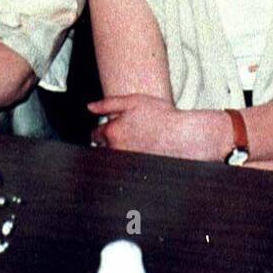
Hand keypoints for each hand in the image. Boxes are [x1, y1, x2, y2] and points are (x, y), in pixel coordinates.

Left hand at [87, 94, 223, 160]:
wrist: (183, 135)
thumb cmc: (162, 116)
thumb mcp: (134, 101)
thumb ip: (108, 103)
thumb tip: (89, 107)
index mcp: (112, 132)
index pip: (95, 135)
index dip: (101, 131)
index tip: (109, 131)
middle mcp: (116, 149)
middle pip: (103, 149)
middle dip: (108, 144)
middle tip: (126, 137)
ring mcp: (126, 161)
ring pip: (114, 158)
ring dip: (119, 152)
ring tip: (136, 144)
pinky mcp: (136, 171)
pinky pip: (125, 167)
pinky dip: (129, 162)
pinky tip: (143, 153)